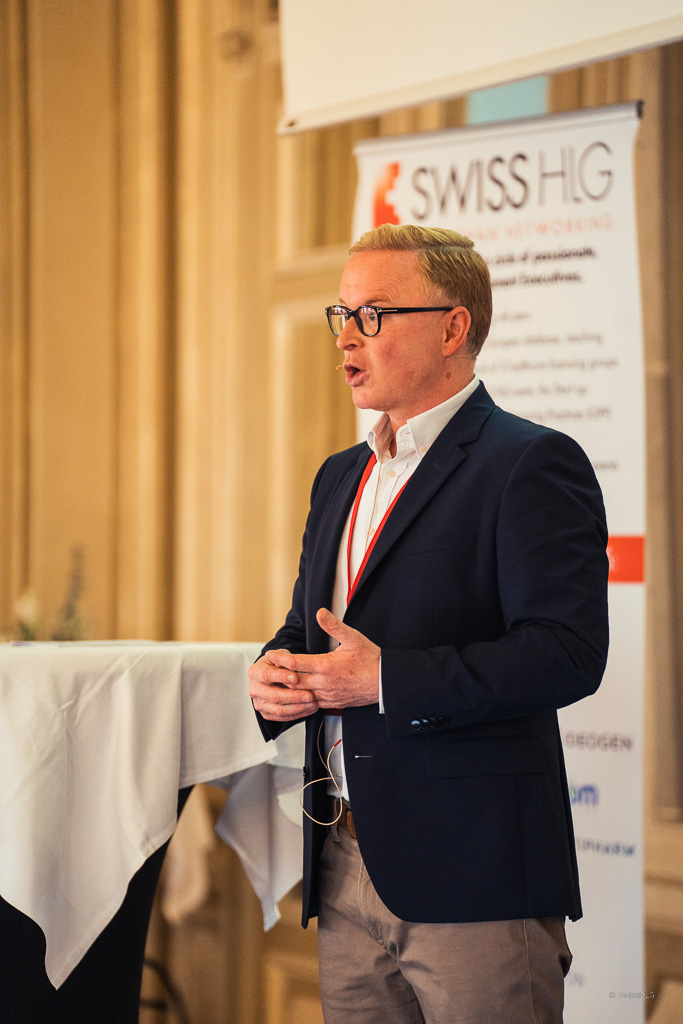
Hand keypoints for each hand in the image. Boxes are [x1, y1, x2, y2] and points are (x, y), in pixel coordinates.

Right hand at [248, 650, 318, 721]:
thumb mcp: (280, 656)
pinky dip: (298, 714)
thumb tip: (290, 663)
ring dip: (298, 708)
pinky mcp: (267, 714)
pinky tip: (309, 709)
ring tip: (313, 703)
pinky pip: (283, 717)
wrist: (272, 675)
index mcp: (255, 672)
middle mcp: (255, 689)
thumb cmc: (277, 664)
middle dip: (293, 696)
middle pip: (273, 695)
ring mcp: (260, 703)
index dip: (281, 676)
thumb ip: (284, 660)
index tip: (296, 677)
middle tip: (310, 695)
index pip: (266, 675)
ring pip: (279, 710)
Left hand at [265, 608, 379, 709]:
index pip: (296, 663)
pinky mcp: (332, 703)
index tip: (270, 654)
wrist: (385, 682)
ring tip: (275, 682)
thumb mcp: (353, 638)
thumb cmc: (371, 659)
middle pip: (293, 681)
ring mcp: (328, 695)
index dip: (281, 658)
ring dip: (287, 689)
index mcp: (326, 666)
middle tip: (266, 669)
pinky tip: (294, 694)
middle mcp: (324, 683)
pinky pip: (311, 704)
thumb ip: (333, 626)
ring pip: (300, 695)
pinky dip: (300, 699)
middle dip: (278, 676)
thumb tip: (320, 612)